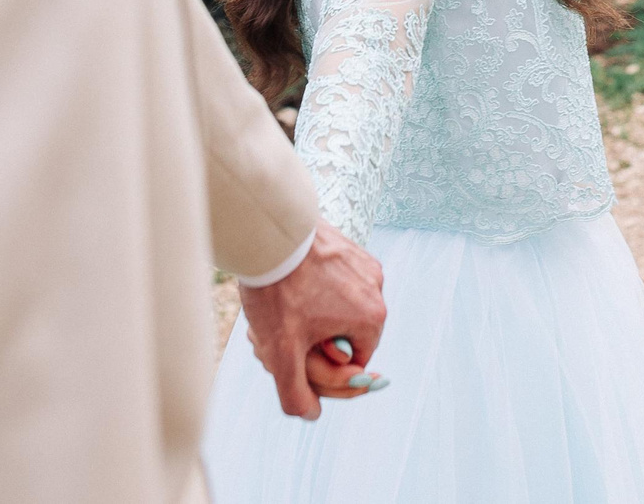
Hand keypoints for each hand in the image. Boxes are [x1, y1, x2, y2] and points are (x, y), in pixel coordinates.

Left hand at [238, 222, 386, 419]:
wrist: (268, 228)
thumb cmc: (278, 289)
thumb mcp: (281, 351)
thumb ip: (296, 393)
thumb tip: (311, 415)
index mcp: (371, 317)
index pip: (354, 362)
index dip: (322, 364)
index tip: (296, 350)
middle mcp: (376, 287)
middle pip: (346, 332)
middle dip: (315, 337)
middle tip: (281, 327)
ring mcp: (363, 262)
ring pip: (338, 305)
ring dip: (312, 312)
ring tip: (280, 303)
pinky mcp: (347, 244)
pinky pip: (334, 279)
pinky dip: (312, 285)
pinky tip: (285, 282)